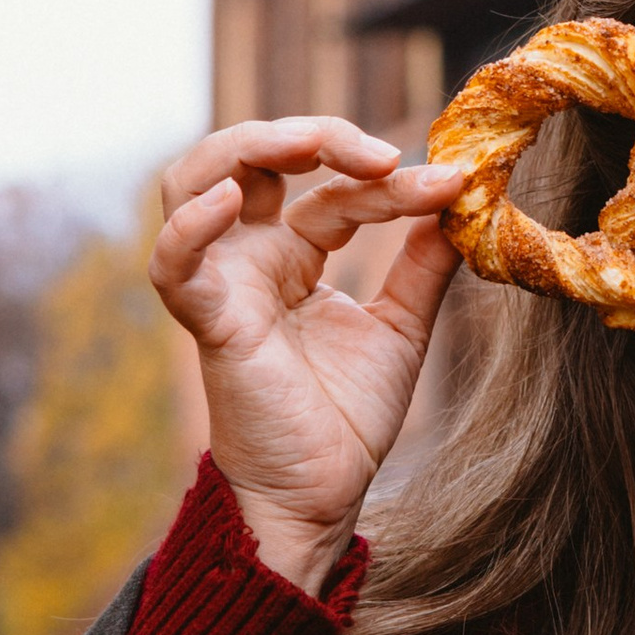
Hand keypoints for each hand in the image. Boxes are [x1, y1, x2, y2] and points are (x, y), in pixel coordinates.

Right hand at [148, 119, 468, 593]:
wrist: (318, 498)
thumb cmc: (345, 420)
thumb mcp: (401, 327)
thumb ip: (422, 262)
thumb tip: (459, 197)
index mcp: (293, 254)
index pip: (335, 191)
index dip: (389, 181)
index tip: (451, 183)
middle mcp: (252, 257)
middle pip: (254, 157)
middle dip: (313, 136)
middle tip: (379, 152)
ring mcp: (223, 282)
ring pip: (195, 181)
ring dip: (248, 146)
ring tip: (310, 143)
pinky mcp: (207, 321)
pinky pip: (174, 264)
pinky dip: (190, 225)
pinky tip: (230, 198)